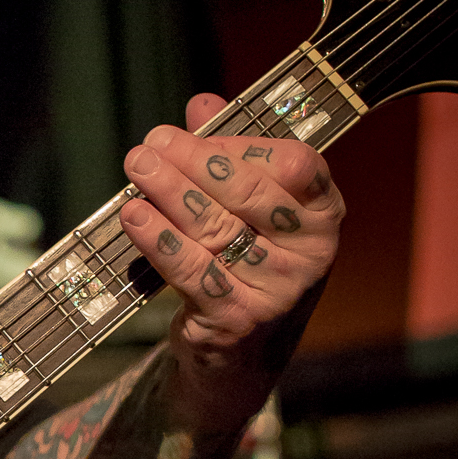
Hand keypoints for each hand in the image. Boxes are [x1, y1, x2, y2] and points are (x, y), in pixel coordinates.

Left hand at [117, 93, 343, 426]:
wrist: (243, 353)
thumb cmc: (247, 262)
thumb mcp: (252, 209)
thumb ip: (231, 155)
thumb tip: (203, 104)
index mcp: (323, 216)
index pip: (296, 166)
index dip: (244, 146)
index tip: (198, 132)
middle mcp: (309, 255)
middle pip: (249, 196)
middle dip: (195, 162)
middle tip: (152, 142)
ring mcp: (276, 292)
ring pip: (217, 231)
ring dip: (171, 193)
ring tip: (138, 167)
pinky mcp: (236, 320)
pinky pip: (193, 272)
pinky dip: (159, 241)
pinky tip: (134, 216)